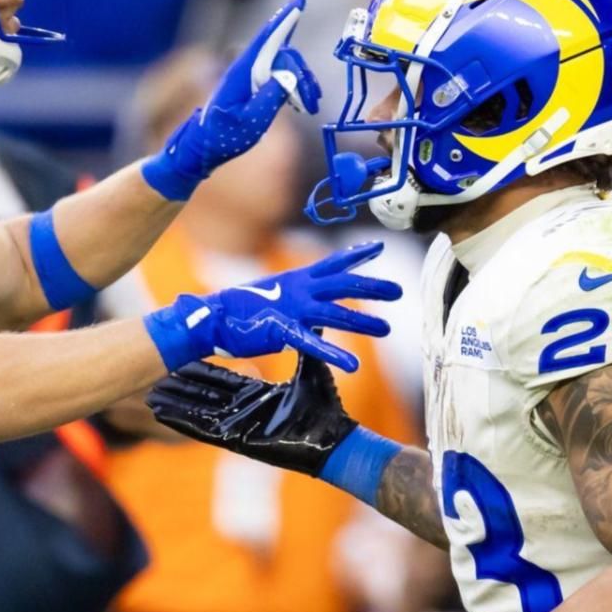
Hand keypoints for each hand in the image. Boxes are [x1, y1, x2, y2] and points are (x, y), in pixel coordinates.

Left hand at [140, 0, 319, 200]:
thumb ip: (271, 97)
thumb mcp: (250, 122)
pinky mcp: (256, 85)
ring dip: (302, 83)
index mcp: (242, 72)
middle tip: (312, 103)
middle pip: (284, 55)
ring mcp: (252, 75)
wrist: (203, 148)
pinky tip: (301, 104)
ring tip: (310, 106)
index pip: (267, 38)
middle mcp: (247, 68)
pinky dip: (295, 88)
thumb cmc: (222, 138)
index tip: (299, 0)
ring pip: (286, 66)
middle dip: (303, 75)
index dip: (284, 19)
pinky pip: (281, 77)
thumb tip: (290, 77)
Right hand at [142, 242, 400, 373]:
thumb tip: (313, 311)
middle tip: (399, 290)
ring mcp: (293, 309)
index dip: (357, 254)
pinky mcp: (283, 330)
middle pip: (344, 283)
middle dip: (373, 286)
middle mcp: (300, 289)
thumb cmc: (241, 308)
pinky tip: (352, 365)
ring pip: (336, 312)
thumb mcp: (275, 296)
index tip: (378, 246)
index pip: (333, 262)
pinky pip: (313, 344)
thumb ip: (298, 300)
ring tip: (387, 328)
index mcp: (297, 278)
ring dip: (363, 321)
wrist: (213, 316)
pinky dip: (334, 354)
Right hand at [147, 355, 355, 474]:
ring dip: (175, 401)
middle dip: (180, 384)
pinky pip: (202, 428)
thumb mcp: (312, 371)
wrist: (334, 440)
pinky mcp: (236, 439)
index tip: (183, 357)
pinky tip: (160, 411)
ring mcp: (238, 426)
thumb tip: (310, 322)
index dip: (202, 369)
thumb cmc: (326, 409)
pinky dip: (180, 420)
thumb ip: (306, 347)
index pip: (223, 380)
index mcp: (258, 397)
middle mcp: (244, 411)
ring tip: (149, 391)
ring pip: (198, 410)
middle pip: (205, 394)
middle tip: (155, 370)